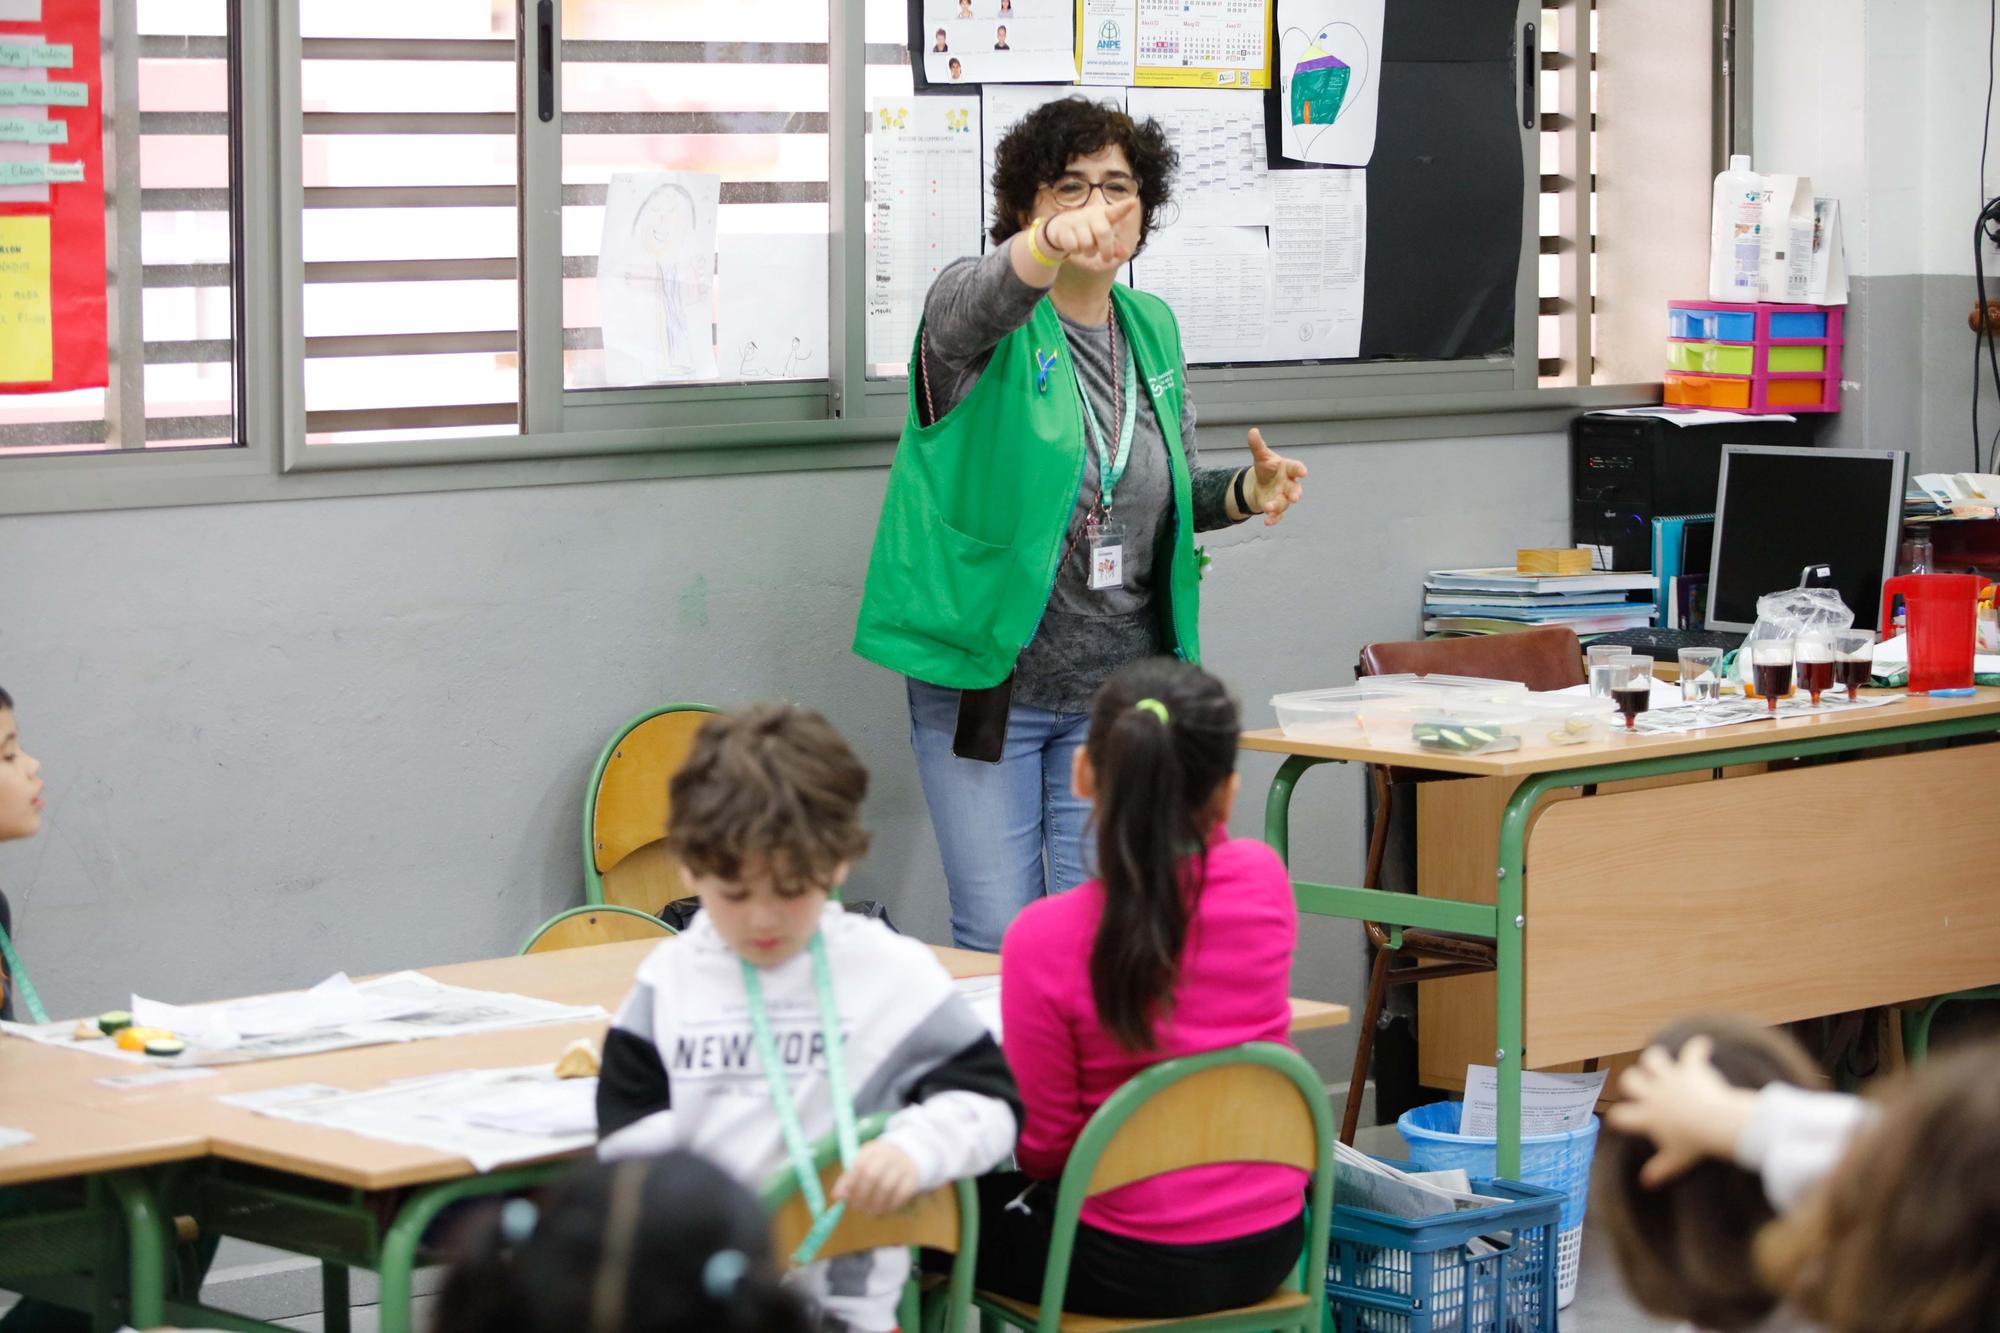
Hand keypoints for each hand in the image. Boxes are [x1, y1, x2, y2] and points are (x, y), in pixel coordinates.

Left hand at [832, 1141, 920, 1214]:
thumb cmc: (877, 1164)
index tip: (845, 1197)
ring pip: (886, 1187)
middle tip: (857, 1207)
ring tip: (868, 1211)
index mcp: (872, 1149)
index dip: (851, 1183)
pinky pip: (900, 1195)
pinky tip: (882, 1209)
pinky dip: (889, 1205)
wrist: (907, 1156)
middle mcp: (888, 1155)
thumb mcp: (862, 1165)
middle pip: (872, 1175)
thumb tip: (836, 1197)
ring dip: (874, 1203)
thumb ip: (848, 1180)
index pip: (859, 1165)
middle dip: (861, 1195)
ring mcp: (902, 1165)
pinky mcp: (912, 1178)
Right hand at [1041, 198, 1139, 273]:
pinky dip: (1075, 251)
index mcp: (1104, 215)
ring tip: (1086, 248)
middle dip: (1106, 250)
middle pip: (1103, 232)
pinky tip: (1073, 245)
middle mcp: (1091, 214)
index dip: (1124, 207)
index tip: (1133, 202)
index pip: (1115, 211)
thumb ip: (1114, 247)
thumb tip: (1125, 254)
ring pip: (1087, 244)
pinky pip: (1073, 246)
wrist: (1060, 229)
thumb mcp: (1102, 239)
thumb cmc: (1087, 232)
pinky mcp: (1063, 228)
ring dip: (1088, 252)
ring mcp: (1076, 220)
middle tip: (1107, 259)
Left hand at [1243, 428, 1307, 525]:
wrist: (1260, 483)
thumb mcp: (1261, 456)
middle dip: (1295, 494)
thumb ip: (1258, 445)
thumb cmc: (1266, 468)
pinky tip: (1267, 522)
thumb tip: (1252, 431)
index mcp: (1287, 469)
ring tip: (1269, 507)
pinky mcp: (1277, 508)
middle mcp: (1288, 484)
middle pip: (1295, 490)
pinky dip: (1274, 519)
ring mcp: (1283, 497)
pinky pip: (1278, 515)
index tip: (1304, 472)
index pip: (1296, 468)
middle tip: (1294, 498)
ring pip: (1284, 503)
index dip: (1300, 470)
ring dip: (1278, 506)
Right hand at [1605, 1036, 1759, 1186]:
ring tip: (1660, 1060)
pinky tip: (1704, 1045)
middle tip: (1639, 1084)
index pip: (1621, 1115)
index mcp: (1647, 1116)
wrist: (1716, 1123)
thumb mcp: (1676, 1161)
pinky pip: (1692, 1052)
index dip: (1618, 1117)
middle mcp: (1653, 1094)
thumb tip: (1644, 1183)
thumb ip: (1659, 1169)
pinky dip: (1698, 1048)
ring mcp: (1671, 1078)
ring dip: (1655, 1058)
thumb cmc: (1695, 1143)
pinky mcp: (1690, 1069)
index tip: (1620, 1119)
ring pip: (1653, 1058)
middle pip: (1630, 1080)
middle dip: (1632, 1080)